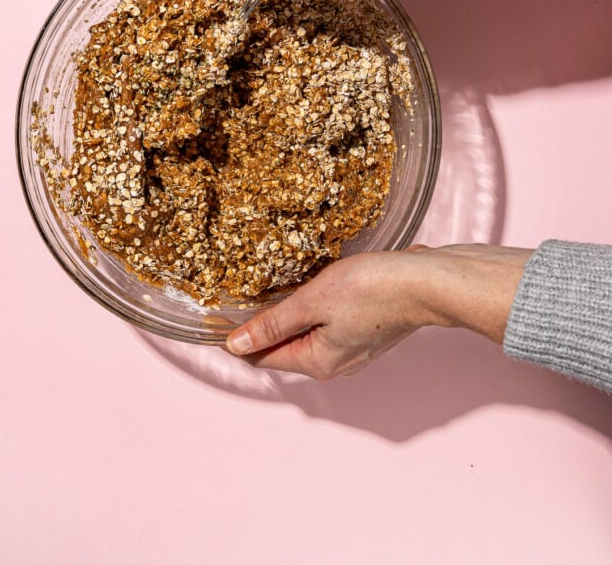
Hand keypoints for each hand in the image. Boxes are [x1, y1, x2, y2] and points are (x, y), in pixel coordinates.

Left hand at [226, 244, 531, 378]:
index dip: (240, 339)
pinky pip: (330, 326)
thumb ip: (273, 324)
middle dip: (264, 329)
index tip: (219, 319)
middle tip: (241, 300)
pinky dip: (315, 312)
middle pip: (287, 349)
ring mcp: (355, 348)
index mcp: (317, 361)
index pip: (265, 357)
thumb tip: (236, 345)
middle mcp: (336, 363)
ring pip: (309, 336)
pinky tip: (313, 291)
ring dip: (290, 318)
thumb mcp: (311, 302)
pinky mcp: (370, 330)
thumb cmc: (373, 289)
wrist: (427, 282)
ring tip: (273, 293)